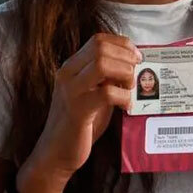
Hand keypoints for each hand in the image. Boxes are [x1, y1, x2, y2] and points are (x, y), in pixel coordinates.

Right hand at [28, 33, 140, 182]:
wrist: (56, 153)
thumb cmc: (80, 123)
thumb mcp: (94, 92)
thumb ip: (107, 77)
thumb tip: (133, 64)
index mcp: (72, 67)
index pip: (98, 39)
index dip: (122, 44)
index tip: (136, 57)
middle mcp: (68, 74)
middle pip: (101, 47)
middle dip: (126, 57)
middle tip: (136, 74)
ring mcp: (71, 91)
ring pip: (102, 64)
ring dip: (125, 73)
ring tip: (130, 88)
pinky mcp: (78, 111)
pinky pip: (107, 93)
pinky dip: (124, 97)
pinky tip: (126, 106)